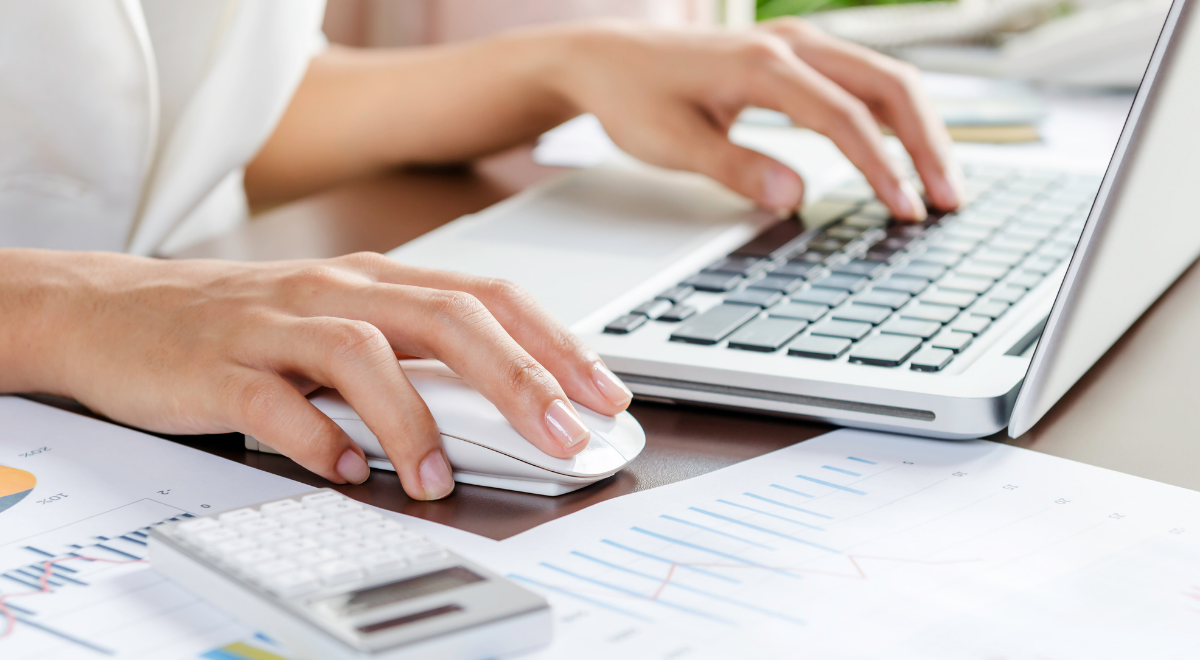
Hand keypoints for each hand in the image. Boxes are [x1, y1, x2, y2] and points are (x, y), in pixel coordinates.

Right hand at [0, 249, 632, 499]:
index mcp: (377, 280)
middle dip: (519, 378)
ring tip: (439, 478)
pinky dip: (319, 440)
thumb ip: (414, 354)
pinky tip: (349, 471)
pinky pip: (276, 402)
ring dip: (414, 421)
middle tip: (563, 436)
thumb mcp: (339, 321)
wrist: (111, 310)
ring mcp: (276, 324)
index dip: (554, 343)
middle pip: (447, 318)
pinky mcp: (219, 366)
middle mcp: (336, 291)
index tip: (602, 394)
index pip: (487, 298)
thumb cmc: (243, 324)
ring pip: (365, 354)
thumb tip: (507, 404)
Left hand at [550, 19, 962, 219]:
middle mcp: (790, 43)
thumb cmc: (631, 97)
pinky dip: (894, 116)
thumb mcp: (671, 143)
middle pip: (887, 84)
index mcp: (762, 64)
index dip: (881, 167)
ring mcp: (797, 42)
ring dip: (920, 129)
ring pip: (884, 77)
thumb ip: (734, 168)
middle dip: (926, 145)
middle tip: (949, 201)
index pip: (844, 116)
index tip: (904, 210)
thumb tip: (794, 197)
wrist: (604, 57)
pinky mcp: (796, 54)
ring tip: (942, 184)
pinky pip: (863, 79)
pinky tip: (906, 152)